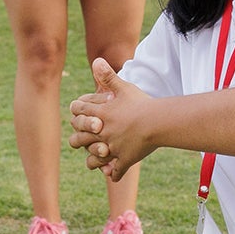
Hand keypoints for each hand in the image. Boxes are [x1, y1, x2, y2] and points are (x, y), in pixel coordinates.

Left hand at [68, 58, 155, 181]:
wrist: (158, 122)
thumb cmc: (142, 103)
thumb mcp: (124, 88)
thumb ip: (109, 76)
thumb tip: (96, 60)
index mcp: (101, 116)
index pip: (79, 113)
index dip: (76, 112)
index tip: (76, 112)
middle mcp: (102, 133)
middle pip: (79, 139)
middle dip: (77, 140)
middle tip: (76, 140)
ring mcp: (112, 149)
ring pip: (93, 160)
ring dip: (92, 160)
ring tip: (94, 160)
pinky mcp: (125, 160)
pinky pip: (115, 172)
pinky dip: (114, 173)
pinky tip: (113, 173)